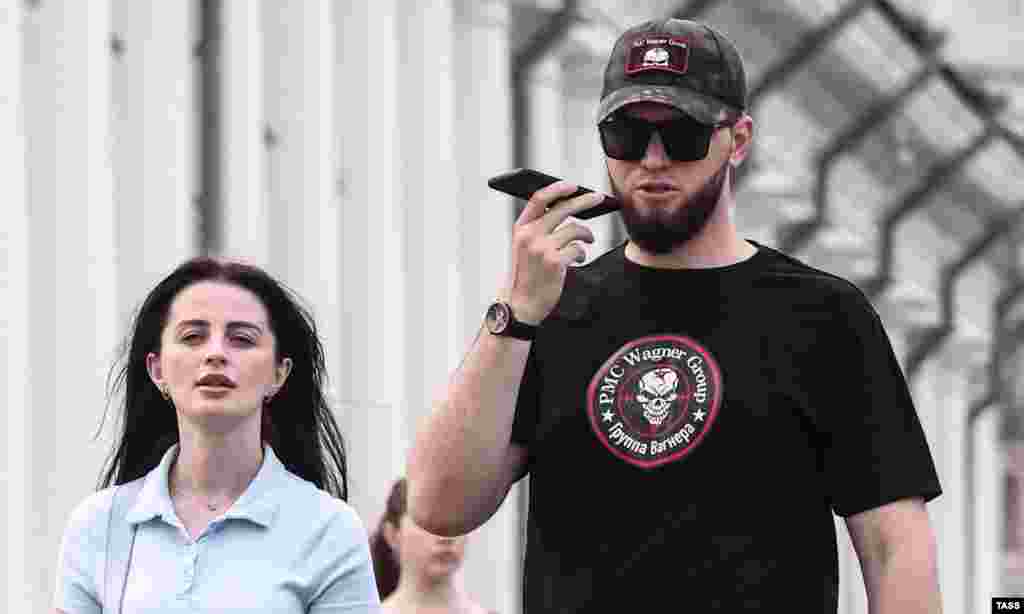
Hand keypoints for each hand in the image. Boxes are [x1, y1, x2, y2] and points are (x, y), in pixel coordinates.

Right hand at [502, 182, 601, 324]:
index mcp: (521, 228)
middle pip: (563, 209)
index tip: (573, 186)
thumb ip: (539, 228)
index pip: (539, 199)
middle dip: (585, 201)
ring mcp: (542, 248)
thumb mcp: (525, 246)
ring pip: (575, 229)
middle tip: (599, 197)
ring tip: (588, 240)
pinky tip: (577, 260)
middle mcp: (530, 235)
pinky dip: (582, 254)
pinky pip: (578, 249)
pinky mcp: (555, 262)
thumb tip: (566, 208)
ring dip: (586, 235)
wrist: (522, 304)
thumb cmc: (528, 274)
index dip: (558, 189)